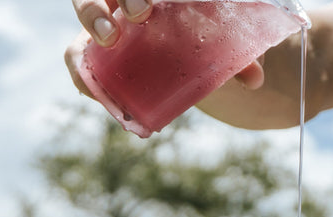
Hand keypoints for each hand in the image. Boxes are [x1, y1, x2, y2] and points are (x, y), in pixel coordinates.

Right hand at [64, 0, 263, 105]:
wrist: (182, 57)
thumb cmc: (199, 40)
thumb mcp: (217, 45)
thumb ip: (237, 57)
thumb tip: (255, 79)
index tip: (148, 9)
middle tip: (139, 18)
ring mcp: (105, 21)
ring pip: (84, 9)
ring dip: (91, 21)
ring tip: (107, 42)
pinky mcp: (91, 52)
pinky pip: (77, 58)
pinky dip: (82, 74)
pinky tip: (93, 90)